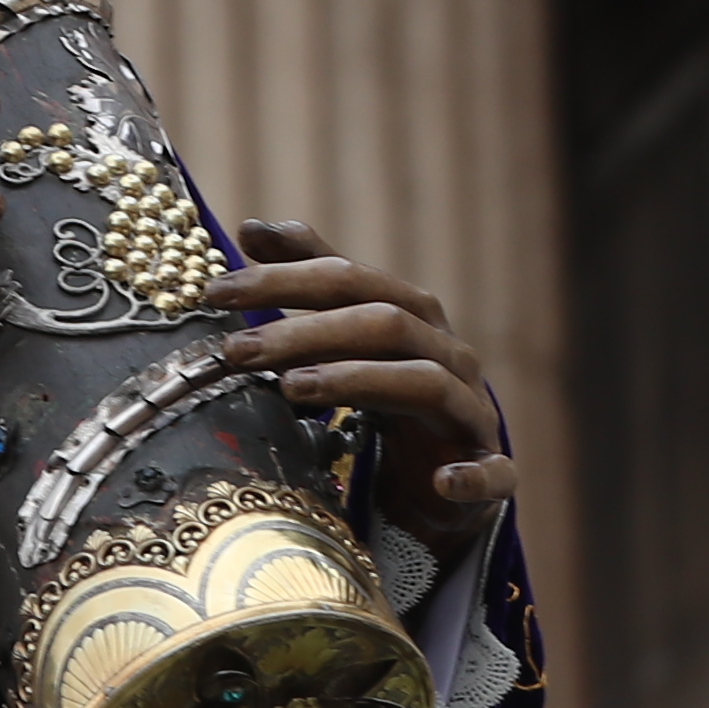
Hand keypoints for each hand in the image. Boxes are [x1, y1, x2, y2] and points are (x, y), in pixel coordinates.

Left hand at [209, 217, 511, 552]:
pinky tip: (442, 482)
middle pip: (382, 324)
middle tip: (236, 349)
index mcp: (411, 316)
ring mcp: (472, 412)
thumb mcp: (346, 337)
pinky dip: (472, 474)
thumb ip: (309, 281)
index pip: (349, 280)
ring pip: (425, 382)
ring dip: (357, 381)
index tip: (215, 291)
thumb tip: (252, 225)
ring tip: (290, 389)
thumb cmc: (387, 396)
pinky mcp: (493, 474)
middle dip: (305, 331)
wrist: (441, 476)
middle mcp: (447, 353)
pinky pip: (493, 472)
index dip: (284, 279)